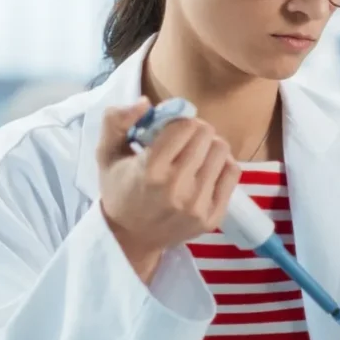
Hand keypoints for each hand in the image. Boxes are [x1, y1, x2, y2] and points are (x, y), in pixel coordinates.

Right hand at [96, 98, 242, 281]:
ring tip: (195, 156)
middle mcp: (177, 188)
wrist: (130, 237)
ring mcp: (197, 205)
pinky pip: (232, 172)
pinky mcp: (212, 216)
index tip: (169, 131)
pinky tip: (206, 170)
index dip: (177, 121)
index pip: (184, 125)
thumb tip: (147, 102)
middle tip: (184, 142)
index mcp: (150, 170)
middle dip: (194, 132)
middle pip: (206, 134)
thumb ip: (117, 121)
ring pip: (222, 150)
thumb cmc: (119, 189)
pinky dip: (221, 164)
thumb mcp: (106, 153)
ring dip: (209, 146)